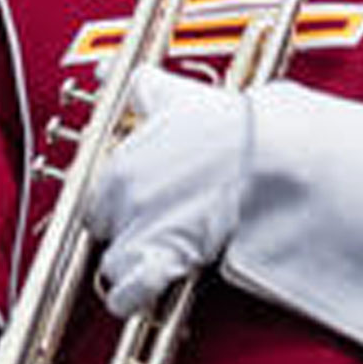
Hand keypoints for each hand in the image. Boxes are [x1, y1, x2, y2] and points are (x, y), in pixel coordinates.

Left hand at [86, 66, 248, 316]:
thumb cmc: (226, 126)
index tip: (137, 198)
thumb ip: (139, 86)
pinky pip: (126, 295)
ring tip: (160, 250)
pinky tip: (149, 284)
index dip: (118, 198)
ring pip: (112, 262)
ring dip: (130, 262)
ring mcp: (139, 232)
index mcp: (120, 162)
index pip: (96, 193)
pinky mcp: (162, 261)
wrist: (266, 158)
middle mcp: (121, 199)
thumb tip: (109, 67)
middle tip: (155, 221)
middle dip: (122, 227)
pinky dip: (133, 296)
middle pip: (101, 226)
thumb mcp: (175, 94)